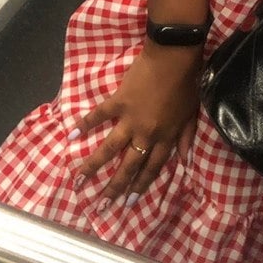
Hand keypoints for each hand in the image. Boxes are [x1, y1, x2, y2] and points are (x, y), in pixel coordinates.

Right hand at [71, 41, 202, 204]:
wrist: (173, 56)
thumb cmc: (187, 83)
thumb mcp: (192, 114)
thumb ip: (186, 137)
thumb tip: (186, 161)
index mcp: (165, 137)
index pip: (152, 168)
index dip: (141, 186)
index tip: (129, 203)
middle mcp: (146, 134)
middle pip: (129, 165)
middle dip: (115, 188)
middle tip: (101, 206)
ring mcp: (130, 119)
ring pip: (109, 148)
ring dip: (93, 165)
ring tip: (78, 180)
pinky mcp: (118, 102)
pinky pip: (99, 116)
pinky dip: (85, 125)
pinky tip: (71, 136)